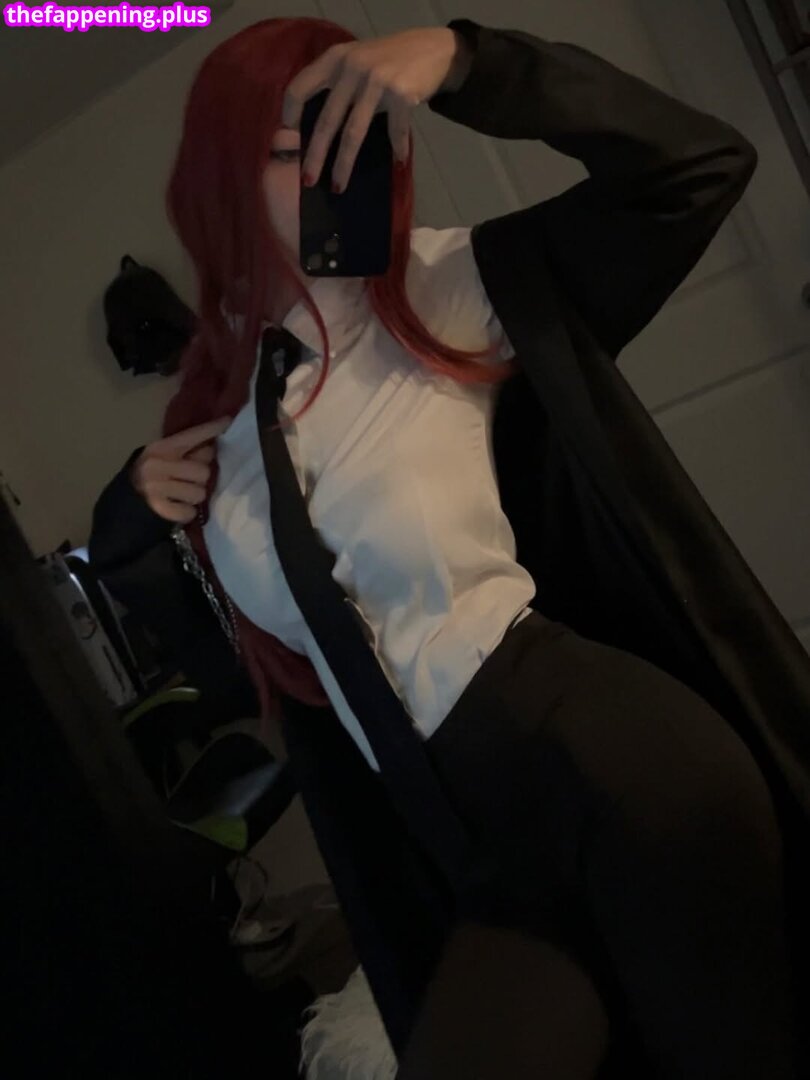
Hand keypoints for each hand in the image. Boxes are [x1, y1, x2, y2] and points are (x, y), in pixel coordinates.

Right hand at [131, 417, 231, 524]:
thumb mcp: (163, 456)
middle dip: (201, 477)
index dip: (211, 429)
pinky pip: (188, 512)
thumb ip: (186, 450)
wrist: (126, 499)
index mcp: (161, 448)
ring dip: (195, 496)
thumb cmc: (152, 474)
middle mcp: (158, 464)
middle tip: (190, 478)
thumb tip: (213, 446)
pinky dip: (187, 512)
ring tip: (183, 494)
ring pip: (199, 493)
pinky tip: (178, 507)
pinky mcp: (158, 508)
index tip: (227, 421)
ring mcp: (157, 487)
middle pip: (203, 471)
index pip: (191, 436)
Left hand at [282, 27, 469, 192]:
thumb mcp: (356, 62)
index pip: (300, 87)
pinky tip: (398, 161)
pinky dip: (397, 148)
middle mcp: (352, 67)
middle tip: (308, 180)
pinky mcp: (402, 93)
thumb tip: (315, 130)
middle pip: (326, 120)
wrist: (432, 48)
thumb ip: (337, 86)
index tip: (290, 141)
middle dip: (316, 155)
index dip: (290, 115)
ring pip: (354, 133)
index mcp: (334, 59)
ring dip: (344, 164)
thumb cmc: (387, 61)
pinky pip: (394, 131)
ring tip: (338, 186)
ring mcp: (377, 80)